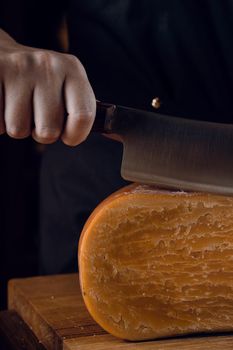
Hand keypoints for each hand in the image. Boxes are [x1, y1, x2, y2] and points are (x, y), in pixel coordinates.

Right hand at [0, 29, 95, 145]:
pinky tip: (3, 103)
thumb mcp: (66, 85)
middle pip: (48, 131)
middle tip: (35, 115)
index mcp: (73, 70)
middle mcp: (48, 65)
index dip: (75, 135)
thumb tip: (108, 130)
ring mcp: (18, 68)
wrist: (2, 54)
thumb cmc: (39, 80)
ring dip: (17, 126)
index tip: (68, 136)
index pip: (84, 116)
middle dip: (41, 132)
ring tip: (17, 106)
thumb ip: (81, 107)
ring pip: (18, 130)